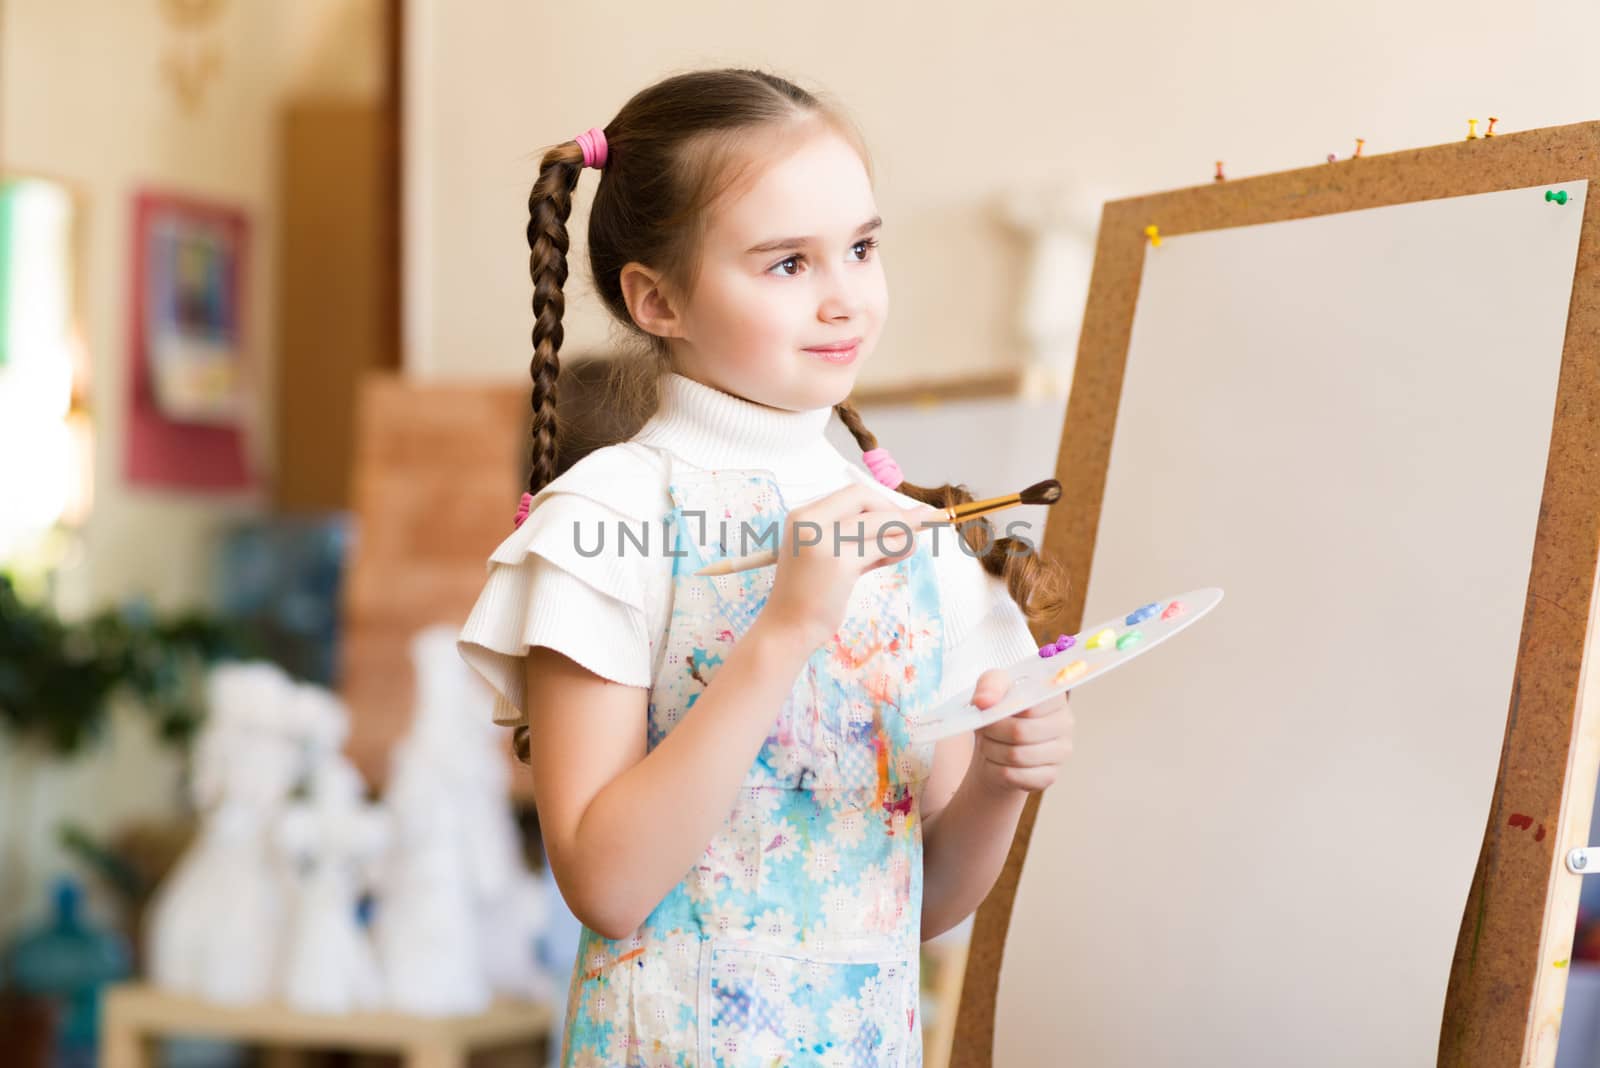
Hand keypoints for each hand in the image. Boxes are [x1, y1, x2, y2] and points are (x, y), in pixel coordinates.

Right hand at [759, 484, 943, 649]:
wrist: (787, 627)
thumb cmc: (809, 593)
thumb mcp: (829, 555)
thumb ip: (861, 538)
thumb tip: (908, 523)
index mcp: (803, 516)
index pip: (853, 493)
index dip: (882, 502)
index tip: (899, 516)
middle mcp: (809, 522)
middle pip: (865, 499)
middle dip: (896, 510)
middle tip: (917, 524)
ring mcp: (823, 542)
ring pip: (877, 522)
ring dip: (903, 530)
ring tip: (911, 545)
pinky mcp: (839, 564)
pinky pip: (881, 546)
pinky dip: (898, 547)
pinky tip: (902, 553)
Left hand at [967, 667, 1074, 795]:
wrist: (999, 743)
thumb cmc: (1000, 711)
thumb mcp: (992, 687)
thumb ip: (990, 685)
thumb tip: (984, 701)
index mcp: (1054, 695)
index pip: (1029, 705)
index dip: (1001, 710)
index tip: (989, 710)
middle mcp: (1065, 722)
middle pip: (1020, 731)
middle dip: (992, 732)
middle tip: (984, 729)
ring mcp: (1061, 751)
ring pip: (1016, 755)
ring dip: (991, 750)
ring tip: (988, 743)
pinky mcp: (1050, 775)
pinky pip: (1015, 775)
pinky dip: (996, 769)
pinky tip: (997, 761)